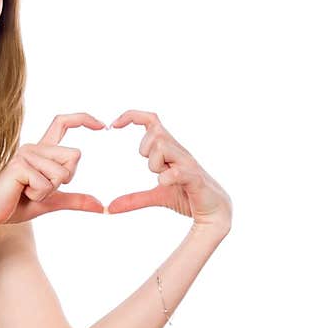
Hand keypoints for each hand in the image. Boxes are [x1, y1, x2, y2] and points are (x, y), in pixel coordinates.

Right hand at [0, 113, 106, 227]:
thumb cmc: (18, 205)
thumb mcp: (52, 201)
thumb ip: (75, 200)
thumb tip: (101, 206)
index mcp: (42, 151)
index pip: (63, 123)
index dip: (83, 119)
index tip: (102, 125)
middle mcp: (34, 147)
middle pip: (75, 155)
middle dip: (66, 179)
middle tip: (40, 188)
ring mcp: (26, 154)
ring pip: (62, 173)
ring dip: (49, 190)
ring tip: (28, 191)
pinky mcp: (20, 165)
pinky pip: (47, 183)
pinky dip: (39, 195)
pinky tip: (21, 193)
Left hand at [106, 110, 231, 232]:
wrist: (216, 211)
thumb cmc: (188, 195)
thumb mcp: (158, 195)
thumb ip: (135, 199)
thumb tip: (110, 207)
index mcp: (170, 150)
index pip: (152, 120)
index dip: (131, 116)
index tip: (112, 125)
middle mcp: (179, 152)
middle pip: (155, 133)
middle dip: (145, 149)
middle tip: (152, 169)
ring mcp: (188, 164)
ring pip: (163, 146)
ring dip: (154, 163)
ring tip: (162, 178)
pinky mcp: (195, 179)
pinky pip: (178, 171)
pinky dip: (167, 177)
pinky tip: (164, 183)